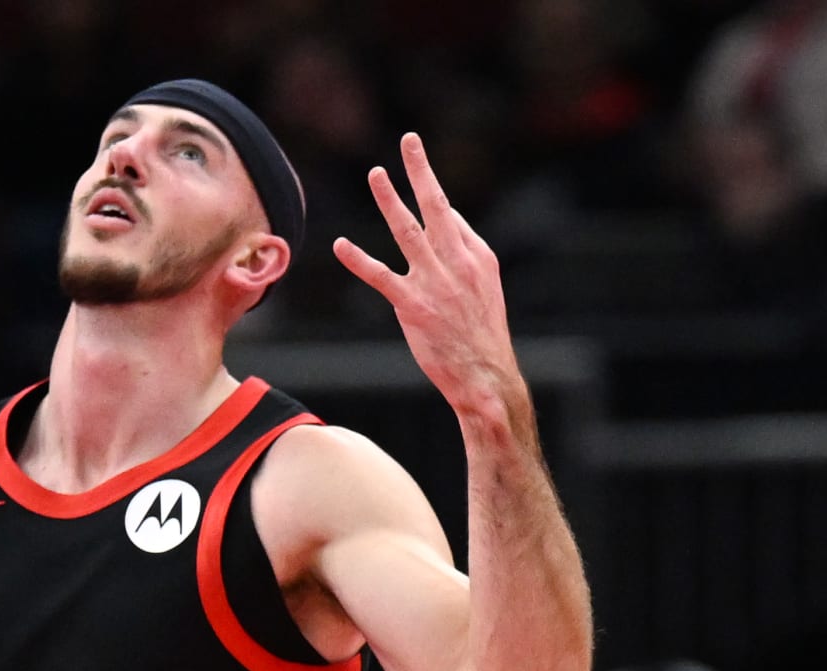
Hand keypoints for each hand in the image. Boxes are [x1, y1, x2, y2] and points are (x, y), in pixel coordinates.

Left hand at [334, 133, 522, 417]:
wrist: (485, 374)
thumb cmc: (480, 335)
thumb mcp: (484, 288)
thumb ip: (465, 255)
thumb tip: (449, 225)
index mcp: (477, 256)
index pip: (451, 217)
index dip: (433, 196)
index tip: (417, 168)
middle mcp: (458, 262)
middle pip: (436, 206)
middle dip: (422, 170)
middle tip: (409, 140)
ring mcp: (435, 282)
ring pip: (408, 230)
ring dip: (390, 199)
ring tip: (376, 174)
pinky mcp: (413, 305)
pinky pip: (380, 275)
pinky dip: (358, 259)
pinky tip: (341, 245)